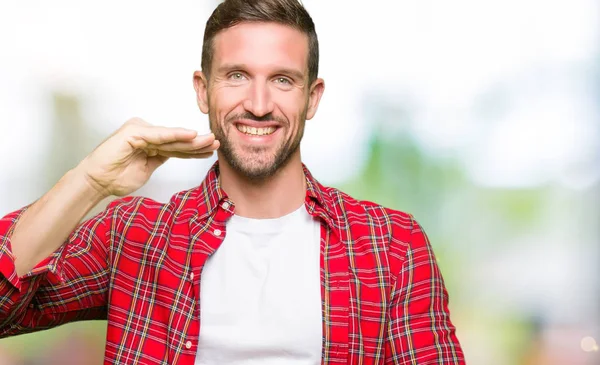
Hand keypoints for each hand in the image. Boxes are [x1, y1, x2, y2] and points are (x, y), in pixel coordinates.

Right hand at [76, 117, 218, 196]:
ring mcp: (139, 130)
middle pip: (176, 141)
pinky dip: (175, 135)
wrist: (96, 182)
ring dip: (191, 140)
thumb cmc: (116, 177)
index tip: (210, 151)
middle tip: (216, 143)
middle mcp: (145, 133)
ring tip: (209, 141)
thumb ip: (160, 159)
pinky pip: (159, 135)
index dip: (194, 149)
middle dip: (197, 143)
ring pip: (170, 138)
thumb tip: (177, 154)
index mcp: (149, 142)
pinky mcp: (133, 132)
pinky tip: (191, 135)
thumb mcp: (147, 169)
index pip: (176, 146)